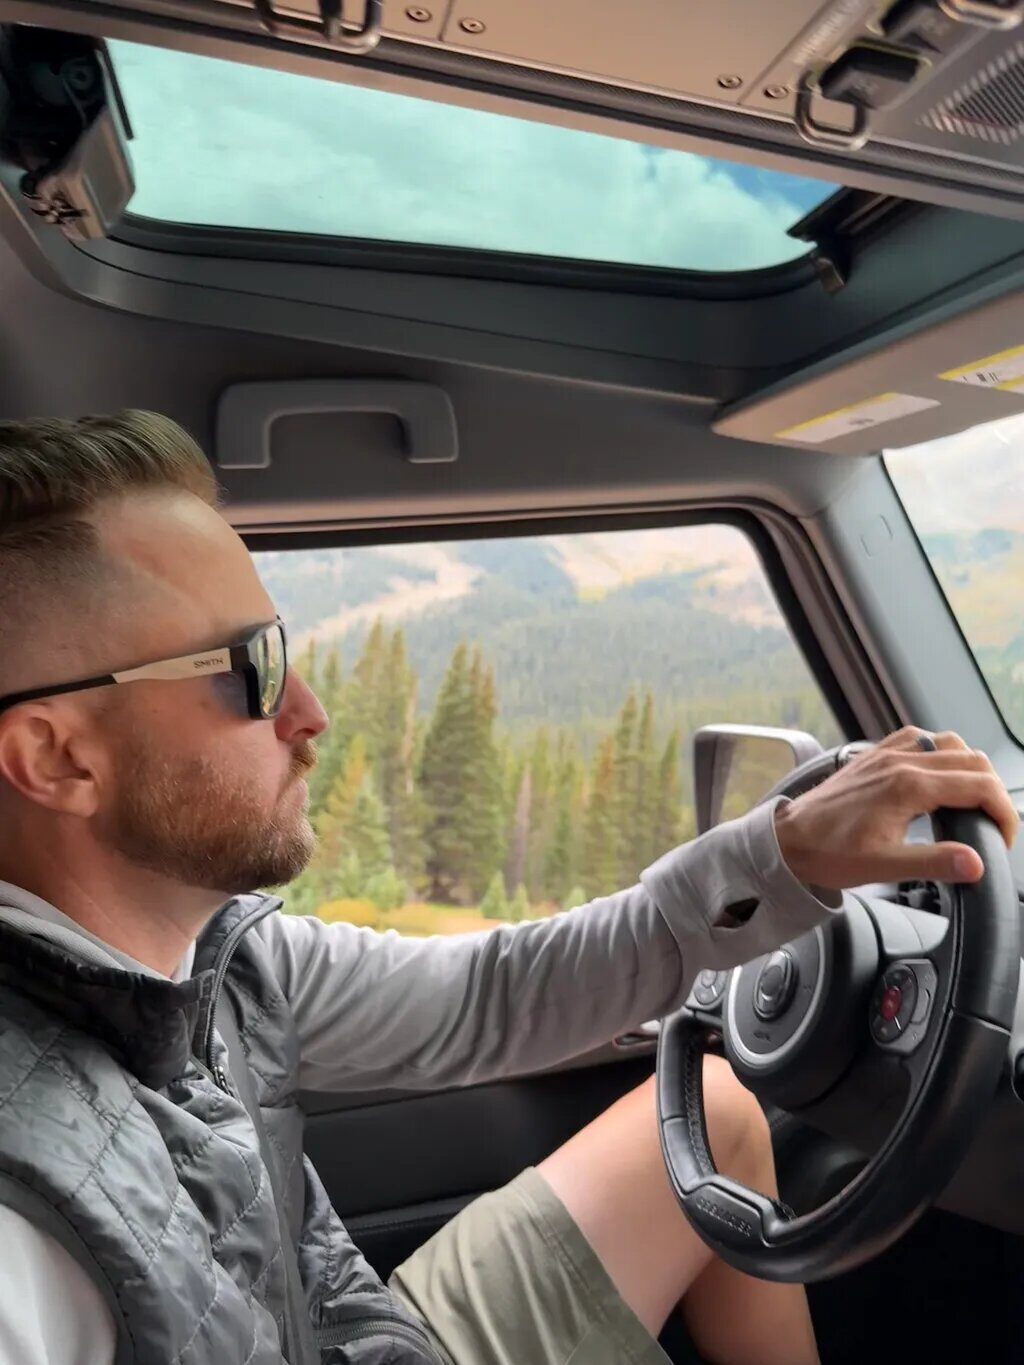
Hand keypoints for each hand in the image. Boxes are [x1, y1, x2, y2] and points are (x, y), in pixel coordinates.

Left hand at [774, 727, 1018, 889]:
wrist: (788, 839)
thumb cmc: (828, 853)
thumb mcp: (883, 867)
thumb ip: (934, 863)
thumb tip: (975, 863)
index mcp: (908, 786)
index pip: (979, 786)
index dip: (1003, 813)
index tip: (1004, 837)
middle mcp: (901, 760)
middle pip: (972, 761)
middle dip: (993, 791)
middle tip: (993, 824)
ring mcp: (887, 753)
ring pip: (949, 743)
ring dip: (970, 767)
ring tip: (973, 800)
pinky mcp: (876, 754)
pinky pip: (920, 738)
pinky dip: (941, 752)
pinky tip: (938, 775)